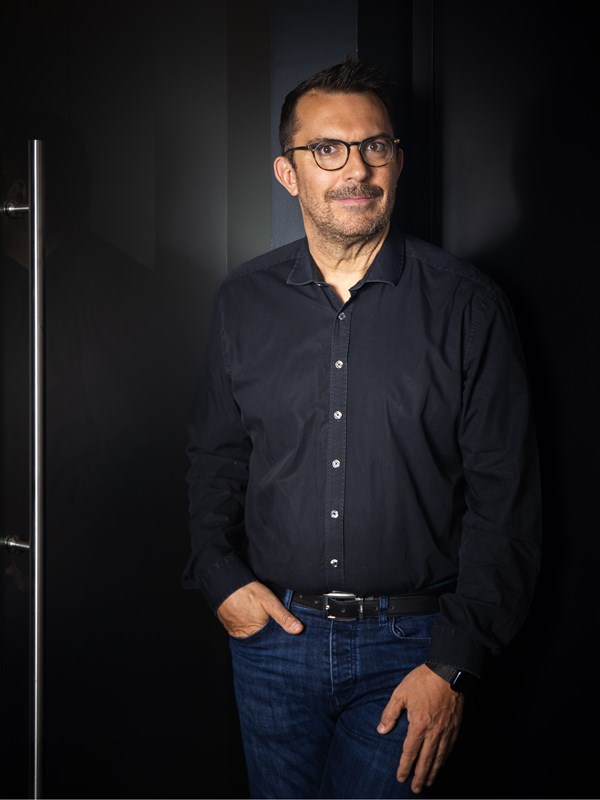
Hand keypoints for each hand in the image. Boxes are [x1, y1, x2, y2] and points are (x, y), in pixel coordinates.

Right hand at [216, 580, 303, 637]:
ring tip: (259, 620)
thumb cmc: (247, 592)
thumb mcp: (271, 602)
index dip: (277, 638)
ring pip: (250, 635)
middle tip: (269, 623)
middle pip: (259, 640)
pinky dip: (246, 626)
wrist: (225, 582)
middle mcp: (244, 636)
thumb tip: (299, 630)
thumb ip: (284, 617)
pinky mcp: (229, 625)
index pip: (270, 642)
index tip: (282, 634)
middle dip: (266, 636)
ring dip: (256, 631)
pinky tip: (250, 618)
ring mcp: (235, 631)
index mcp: (256, 634)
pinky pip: (240, 630)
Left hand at [377, 663, 463, 793]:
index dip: (405, 766)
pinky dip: (444, 760)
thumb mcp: (400, 693)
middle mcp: (434, 731)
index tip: (401, 778)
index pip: (410, 751)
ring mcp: (446, 730)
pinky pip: (449, 748)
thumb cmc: (422, 681)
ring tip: (428, 782)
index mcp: (419, 724)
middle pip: (426, 760)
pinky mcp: (455, 726)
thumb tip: (381, 730)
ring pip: (439, 757)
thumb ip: (390, 713)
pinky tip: (441, 764)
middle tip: (416, 789)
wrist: (448, 671)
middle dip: (420, 776)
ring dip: (433, 771)